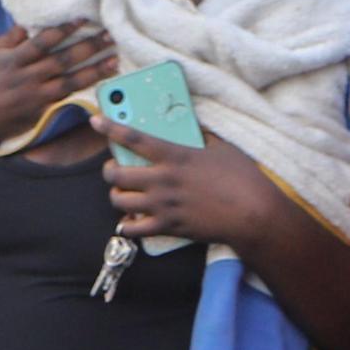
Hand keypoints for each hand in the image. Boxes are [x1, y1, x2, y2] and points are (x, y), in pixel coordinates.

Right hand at [0, 22, 118, 156]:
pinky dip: (83, 88)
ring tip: (115, 59)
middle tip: (112, 35)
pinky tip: (99, 81)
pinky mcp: (36, 112)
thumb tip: (26, 26)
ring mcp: (32, 97)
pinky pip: (64, 97)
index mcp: (11, 61)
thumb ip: (6, 40)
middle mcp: (24, 78)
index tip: (85, 18)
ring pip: (70, 80)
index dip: (65, 29)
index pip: (43, 41)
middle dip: (89, 46)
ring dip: (95, 69)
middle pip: (63, 59)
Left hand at [106, 123, 279, 250]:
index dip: (111, 128)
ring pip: (118, 201)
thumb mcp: (223, 148)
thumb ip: (202, 136)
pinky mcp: (167, 226)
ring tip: (124, 193)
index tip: (96, 121)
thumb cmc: (243, 178)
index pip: (134, 138)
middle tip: (113, 169)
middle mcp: (162, 180)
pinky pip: (131, 229)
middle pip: (115, 175)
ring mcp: (162, 205)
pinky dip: (128, 224)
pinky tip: (133, 219)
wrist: (254, 214)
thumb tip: (192, 128)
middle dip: (109, 171)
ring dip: (116, 195)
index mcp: (175, 156)